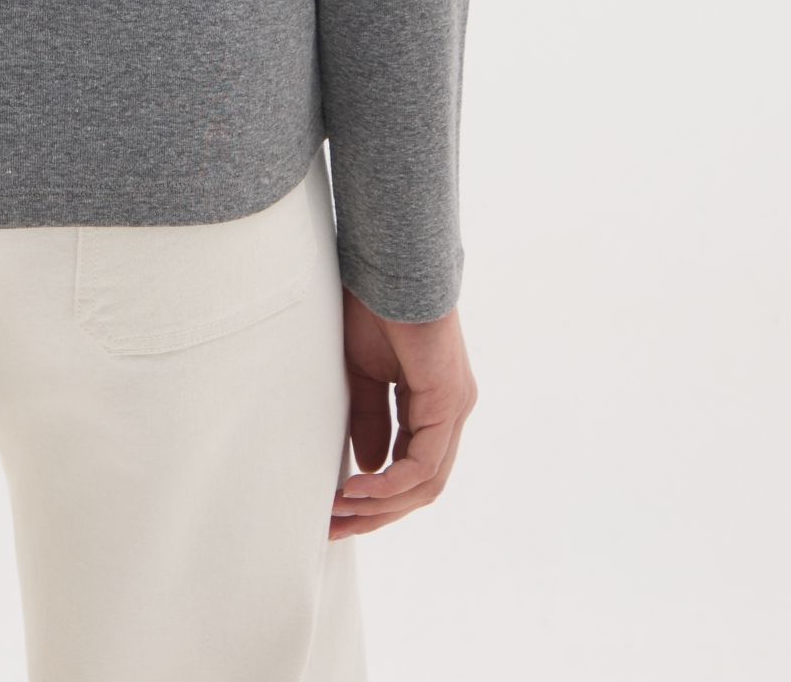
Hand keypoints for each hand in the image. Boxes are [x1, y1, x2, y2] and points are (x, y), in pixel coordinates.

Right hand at [330, 290, 475, 538]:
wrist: (388, 263)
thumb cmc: (373, 305)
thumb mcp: (362, 375)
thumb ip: (370, 420)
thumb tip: (367, 467)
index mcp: (432, 404)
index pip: (411, 469)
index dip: (375, 497)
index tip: (335, 511)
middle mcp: (451, 411)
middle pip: (421, 487)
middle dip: (376, 513)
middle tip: (334, 527)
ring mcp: (455, 408)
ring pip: (426, 483)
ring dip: (382, 505)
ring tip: (342, 511)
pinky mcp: (450, 400)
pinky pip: (425, 463)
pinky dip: (392, 483)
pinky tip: (360, 487)